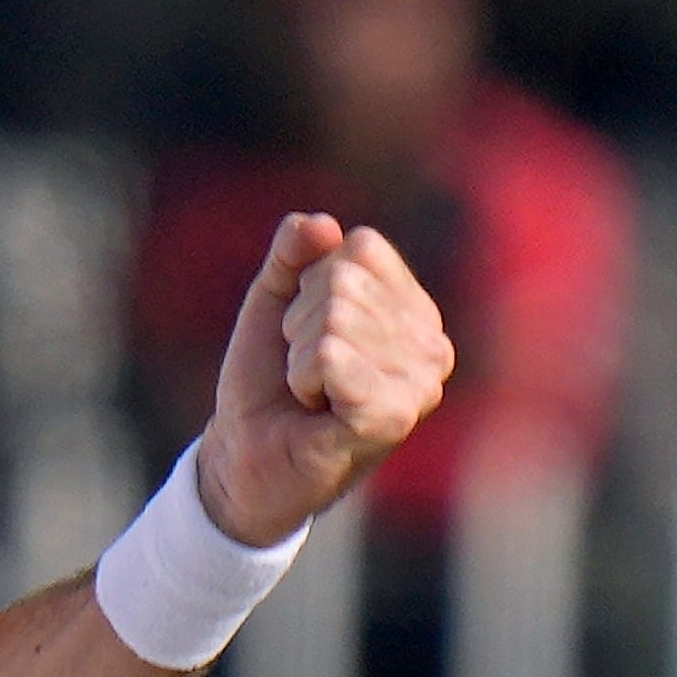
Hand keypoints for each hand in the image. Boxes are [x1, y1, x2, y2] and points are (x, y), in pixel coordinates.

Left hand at [195, 214, 452, 546]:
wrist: (245, 453)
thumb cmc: (269, 378)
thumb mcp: (275, 300)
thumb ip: (293, 253)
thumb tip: (322, 223)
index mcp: (413, 309)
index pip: (362, 248)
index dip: (311, 282)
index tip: (306, 329)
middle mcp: (431, 345)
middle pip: (344, 283)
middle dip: (300, 323)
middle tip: (304, 368)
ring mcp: (419, 383)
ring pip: (335, 318)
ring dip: (299, 355)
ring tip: (311, 390)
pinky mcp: (393, 417)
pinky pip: (333, 356)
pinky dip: (303, 377)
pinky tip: (316, 408)